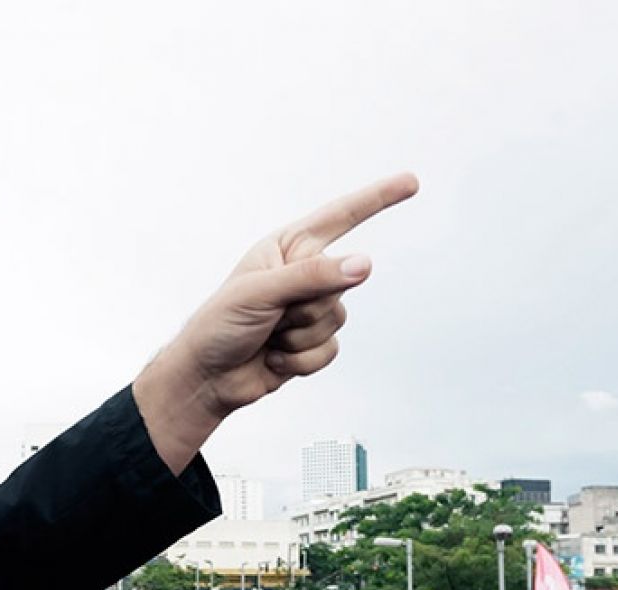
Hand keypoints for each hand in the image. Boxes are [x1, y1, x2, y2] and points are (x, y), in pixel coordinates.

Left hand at [131, 174, 418, 472]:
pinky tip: (273, 360)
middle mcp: (303, 274)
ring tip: (267, 339)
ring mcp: (308, 309)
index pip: (340, 217)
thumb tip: (364, 264)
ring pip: (337, 319)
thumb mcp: (260, 293)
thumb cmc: (219, 326)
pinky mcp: (312, 342)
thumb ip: (314, 277)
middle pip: (340, 284)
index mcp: (287, 248)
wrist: (206, 379)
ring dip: (299, 337)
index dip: (377, 199)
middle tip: (267, 318)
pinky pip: (331, 350)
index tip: (411, 182)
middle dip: (304, 308)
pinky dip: (301, 361)